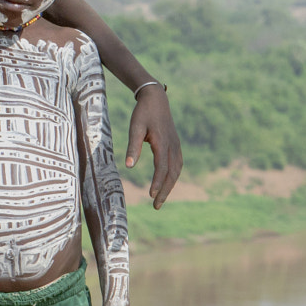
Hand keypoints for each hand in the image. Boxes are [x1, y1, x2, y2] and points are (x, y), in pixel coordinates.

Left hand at [127, 85, 181, 207]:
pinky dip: (173, 176)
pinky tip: (167, 183)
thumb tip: (128, 166)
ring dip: (170, 186)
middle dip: (165, 191)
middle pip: (172, 173)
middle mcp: (172, 146)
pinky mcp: (175, 144)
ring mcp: (176, 145)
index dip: (158, 182)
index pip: (162, 168)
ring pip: (176, 170)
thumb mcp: (134, 127)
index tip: (151, 195)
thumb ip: (132, 146)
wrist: (156, 98)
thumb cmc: (142, 113)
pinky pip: (177, 164)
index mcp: (162, 143)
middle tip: (156, 206)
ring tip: (160, 199)